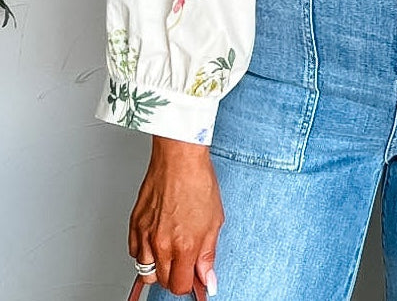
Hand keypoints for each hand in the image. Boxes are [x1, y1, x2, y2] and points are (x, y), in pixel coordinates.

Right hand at [129, 136, 223, 296]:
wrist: (179, 157)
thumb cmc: (198, 181)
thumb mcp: (215, 220)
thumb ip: (208, 254)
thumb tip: (208, 278)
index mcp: (184, 246)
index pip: (180, 286)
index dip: (190, 283)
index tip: (195, 274)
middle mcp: (162, 244)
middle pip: (162, 281)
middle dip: (175, 275)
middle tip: (186, 260)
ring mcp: (145, 235)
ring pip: (145, 269)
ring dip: (159, 266)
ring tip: (171, 249)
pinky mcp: (134, 223)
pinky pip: (134, 251)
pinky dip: (144, 251)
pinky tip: (157, 239)